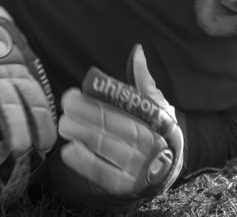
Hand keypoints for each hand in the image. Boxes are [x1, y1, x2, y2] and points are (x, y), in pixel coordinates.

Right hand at [0, 3, 57, 156]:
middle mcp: (11, 72)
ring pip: (6, 102)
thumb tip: (17, 94)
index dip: (44, 119)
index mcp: (22, 69)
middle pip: (28, 103)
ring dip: (14, 126)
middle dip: (35, 127)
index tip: (49, 141)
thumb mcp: (12, 50)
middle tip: (39, 150)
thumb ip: (16, 70)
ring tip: (18, 149)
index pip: (38, 97)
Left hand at [59, 44, 183, 197]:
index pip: (126, 111)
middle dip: (89, 116)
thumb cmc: (159, 128)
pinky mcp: (126, 185)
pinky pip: (105, 174)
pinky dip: (87, 164)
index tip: (75, 93)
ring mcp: (138, 167)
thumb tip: (137, 51)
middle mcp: (150, 145)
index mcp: (156, 121)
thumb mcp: (157, 104)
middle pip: (117, 128)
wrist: (172, 164)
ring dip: (84, 136)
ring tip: (64, 124)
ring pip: (109, 150)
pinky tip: (69, 151)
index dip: (100, 102)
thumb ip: (143, 80)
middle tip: (66, 106)